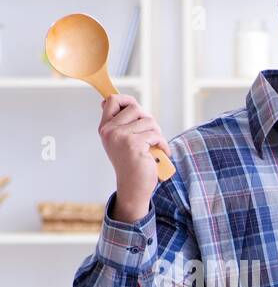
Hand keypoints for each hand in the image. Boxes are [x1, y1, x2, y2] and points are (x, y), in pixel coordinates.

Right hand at [99, 94, 167, 221]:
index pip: (112, 100)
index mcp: (105, 127)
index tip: (138, 109)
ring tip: (155, 146)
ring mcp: (120, 136)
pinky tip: (161, 153)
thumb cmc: (132, 164)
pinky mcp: (134, 144)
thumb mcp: (122, 141)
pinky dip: (163, 144)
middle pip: (135, 108)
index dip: (127, 100)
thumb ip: (123, 124)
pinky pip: (156, 134)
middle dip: (148, 120)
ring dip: (157, 133)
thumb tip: (126, 103)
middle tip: (152, 135)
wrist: (133, 187)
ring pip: (149, 121)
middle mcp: (110, 130)